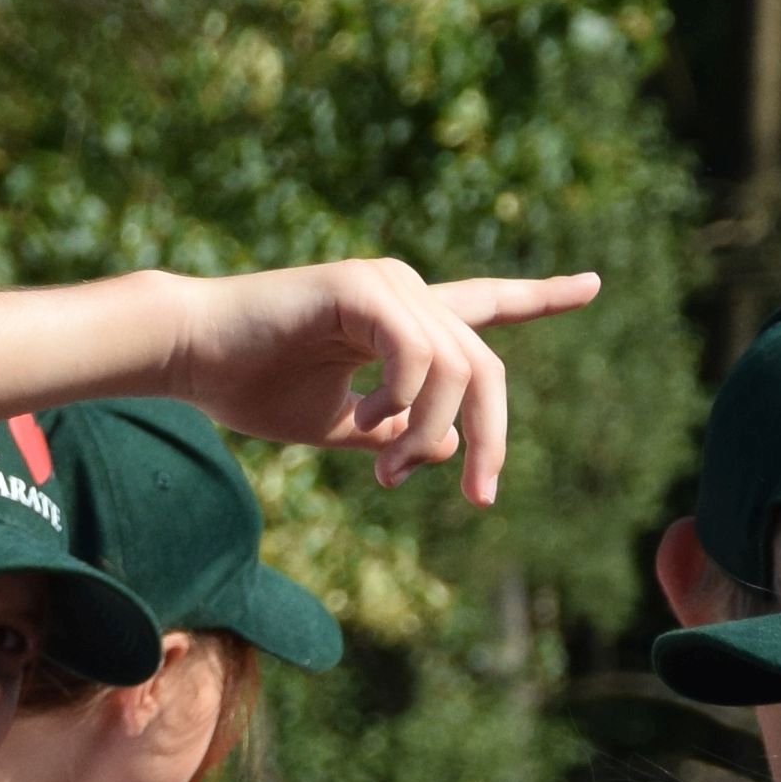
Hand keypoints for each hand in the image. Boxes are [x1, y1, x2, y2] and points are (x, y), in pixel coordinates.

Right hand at [151, 262, 604, 500]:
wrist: (188, 356)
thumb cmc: (248, 387)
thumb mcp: (337, 426)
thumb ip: (395, 432)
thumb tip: (445, 446)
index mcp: (400, 319)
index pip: (485, 304)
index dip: (541, 298)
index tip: (592, 286)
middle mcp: (403, 291)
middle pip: (486, 366)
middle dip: (493, 438)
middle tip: (480, 497)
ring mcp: (385, 284)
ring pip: (457, 369)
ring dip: (432, 435)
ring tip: (385, 471)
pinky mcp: (360, 286)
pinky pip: (417, 355)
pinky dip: (401, 403)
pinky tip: (363, 423)